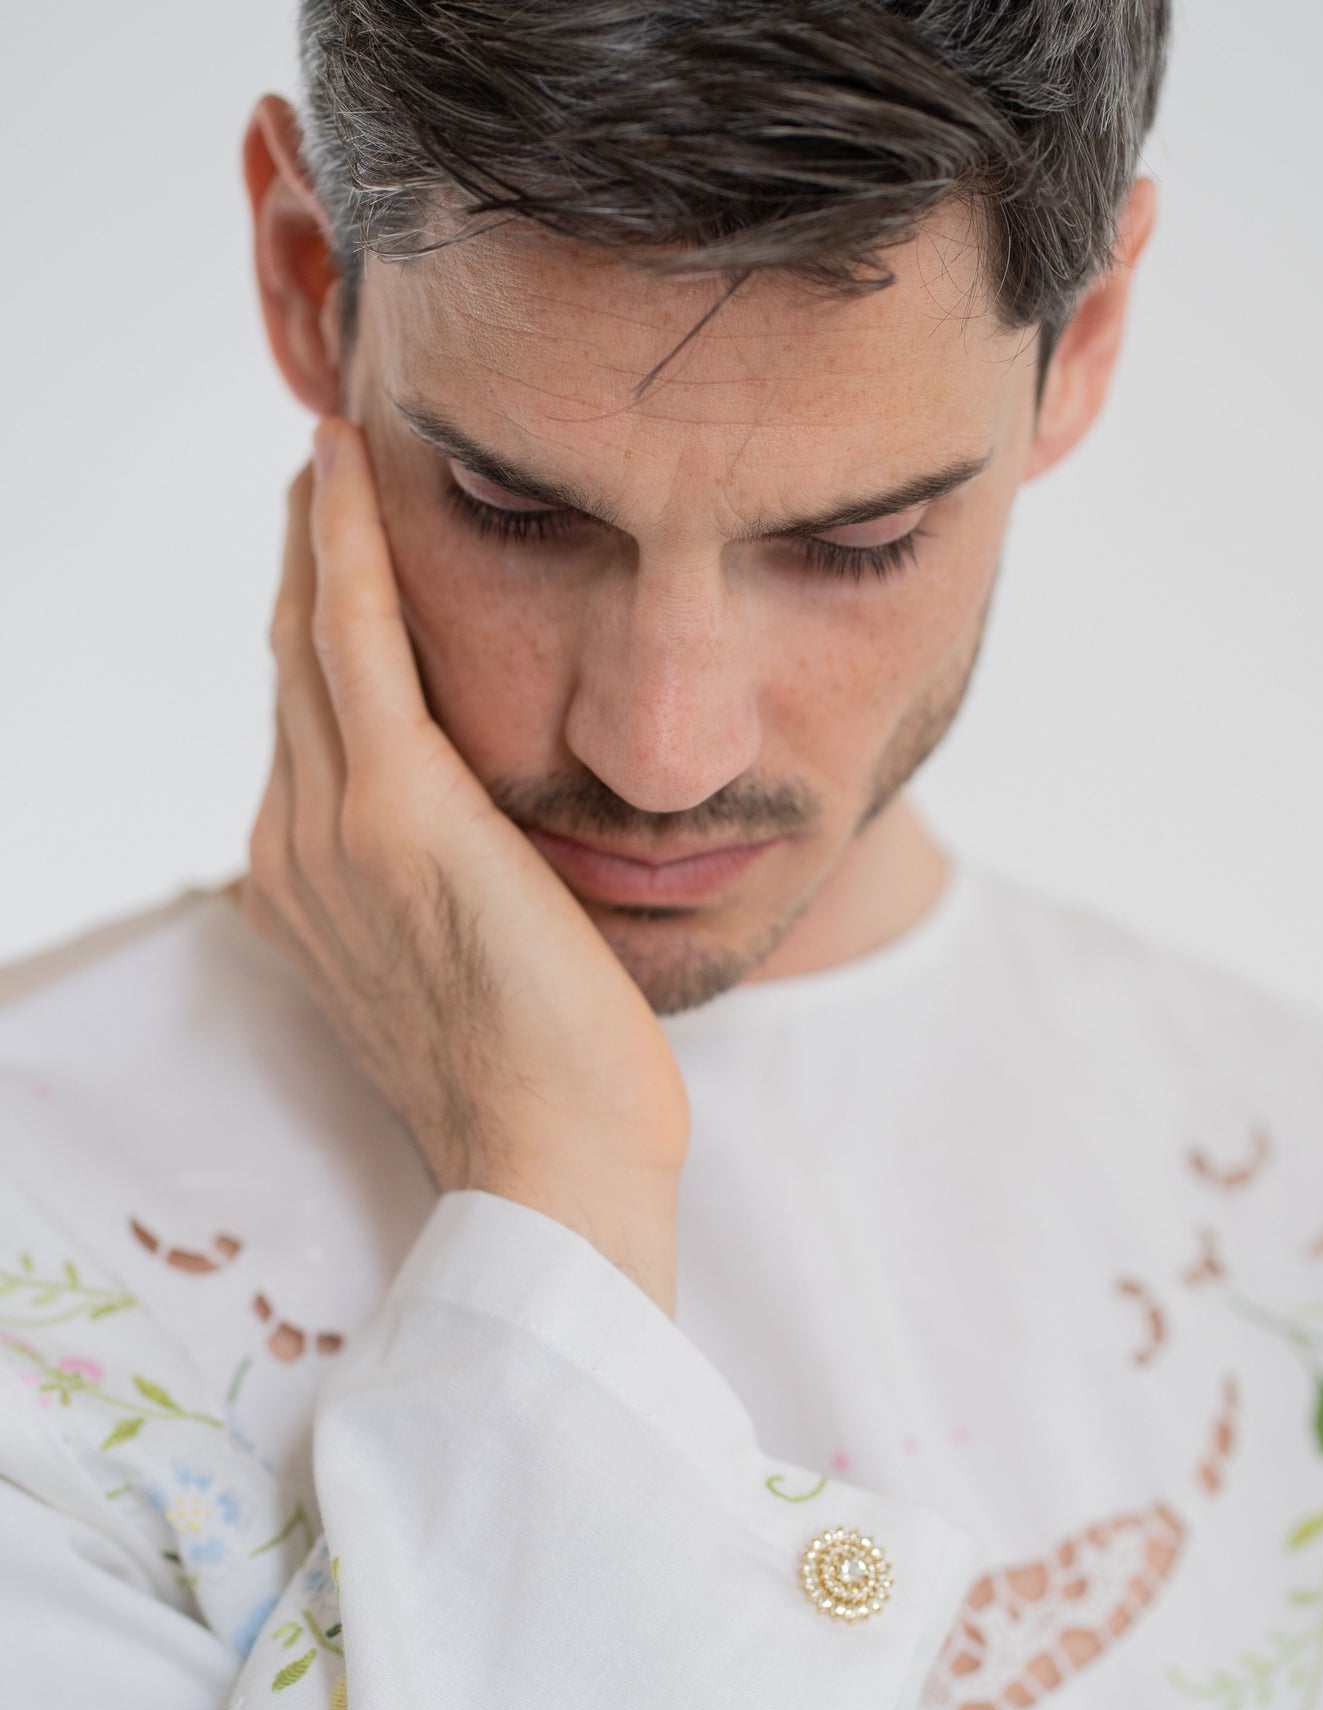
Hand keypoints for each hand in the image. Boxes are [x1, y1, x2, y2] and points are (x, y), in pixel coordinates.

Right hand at [239, 417, 689, 1313]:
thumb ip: (454, 891)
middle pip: (292, 674)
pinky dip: (344, 549)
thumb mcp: (478, 972)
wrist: (555, 1168)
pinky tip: (346, 470)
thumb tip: (490, 842)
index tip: (334, 557)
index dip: (312, 635)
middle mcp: (298, 855)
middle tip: (325, 473)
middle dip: (302, 567)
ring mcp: (337, 833)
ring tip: (334, 455)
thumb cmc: (548, 1087)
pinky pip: (355, 645)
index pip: (308, 733)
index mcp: (313, 894)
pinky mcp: (402, 814)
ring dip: (316, 538)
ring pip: (310, 644)